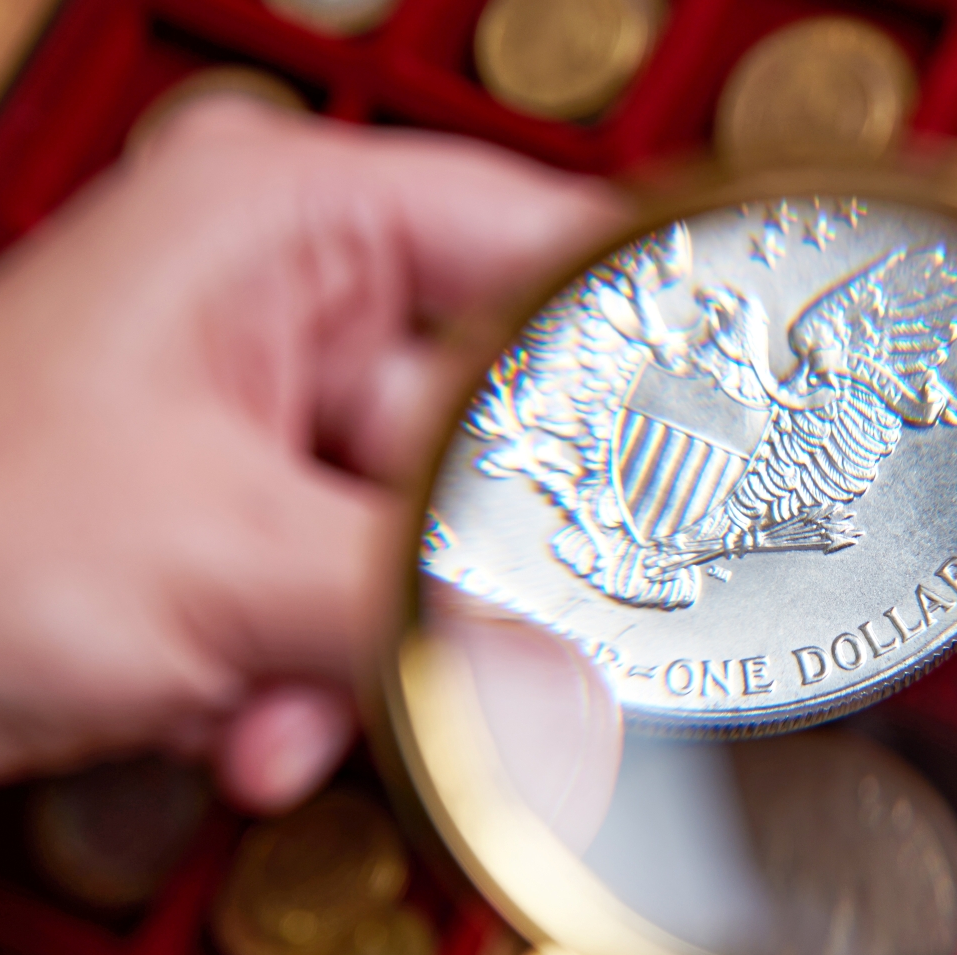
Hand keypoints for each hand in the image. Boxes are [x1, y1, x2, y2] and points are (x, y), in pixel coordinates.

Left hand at [0, 96, 620, 810]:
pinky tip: (252, 730)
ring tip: (306, 704)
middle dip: (467, 576)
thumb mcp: (224, 563)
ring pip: (427, 539)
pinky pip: (358, 598)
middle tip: (506, 641)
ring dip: (381, 655)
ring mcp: (260, 414)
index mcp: (285, 222)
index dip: (644, 350)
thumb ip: (434, 617)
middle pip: (492, 431)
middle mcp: (283, 301)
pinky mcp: (240, 518)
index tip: (731, 441)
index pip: (542, 253)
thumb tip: (585, 685)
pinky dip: (321, 681)